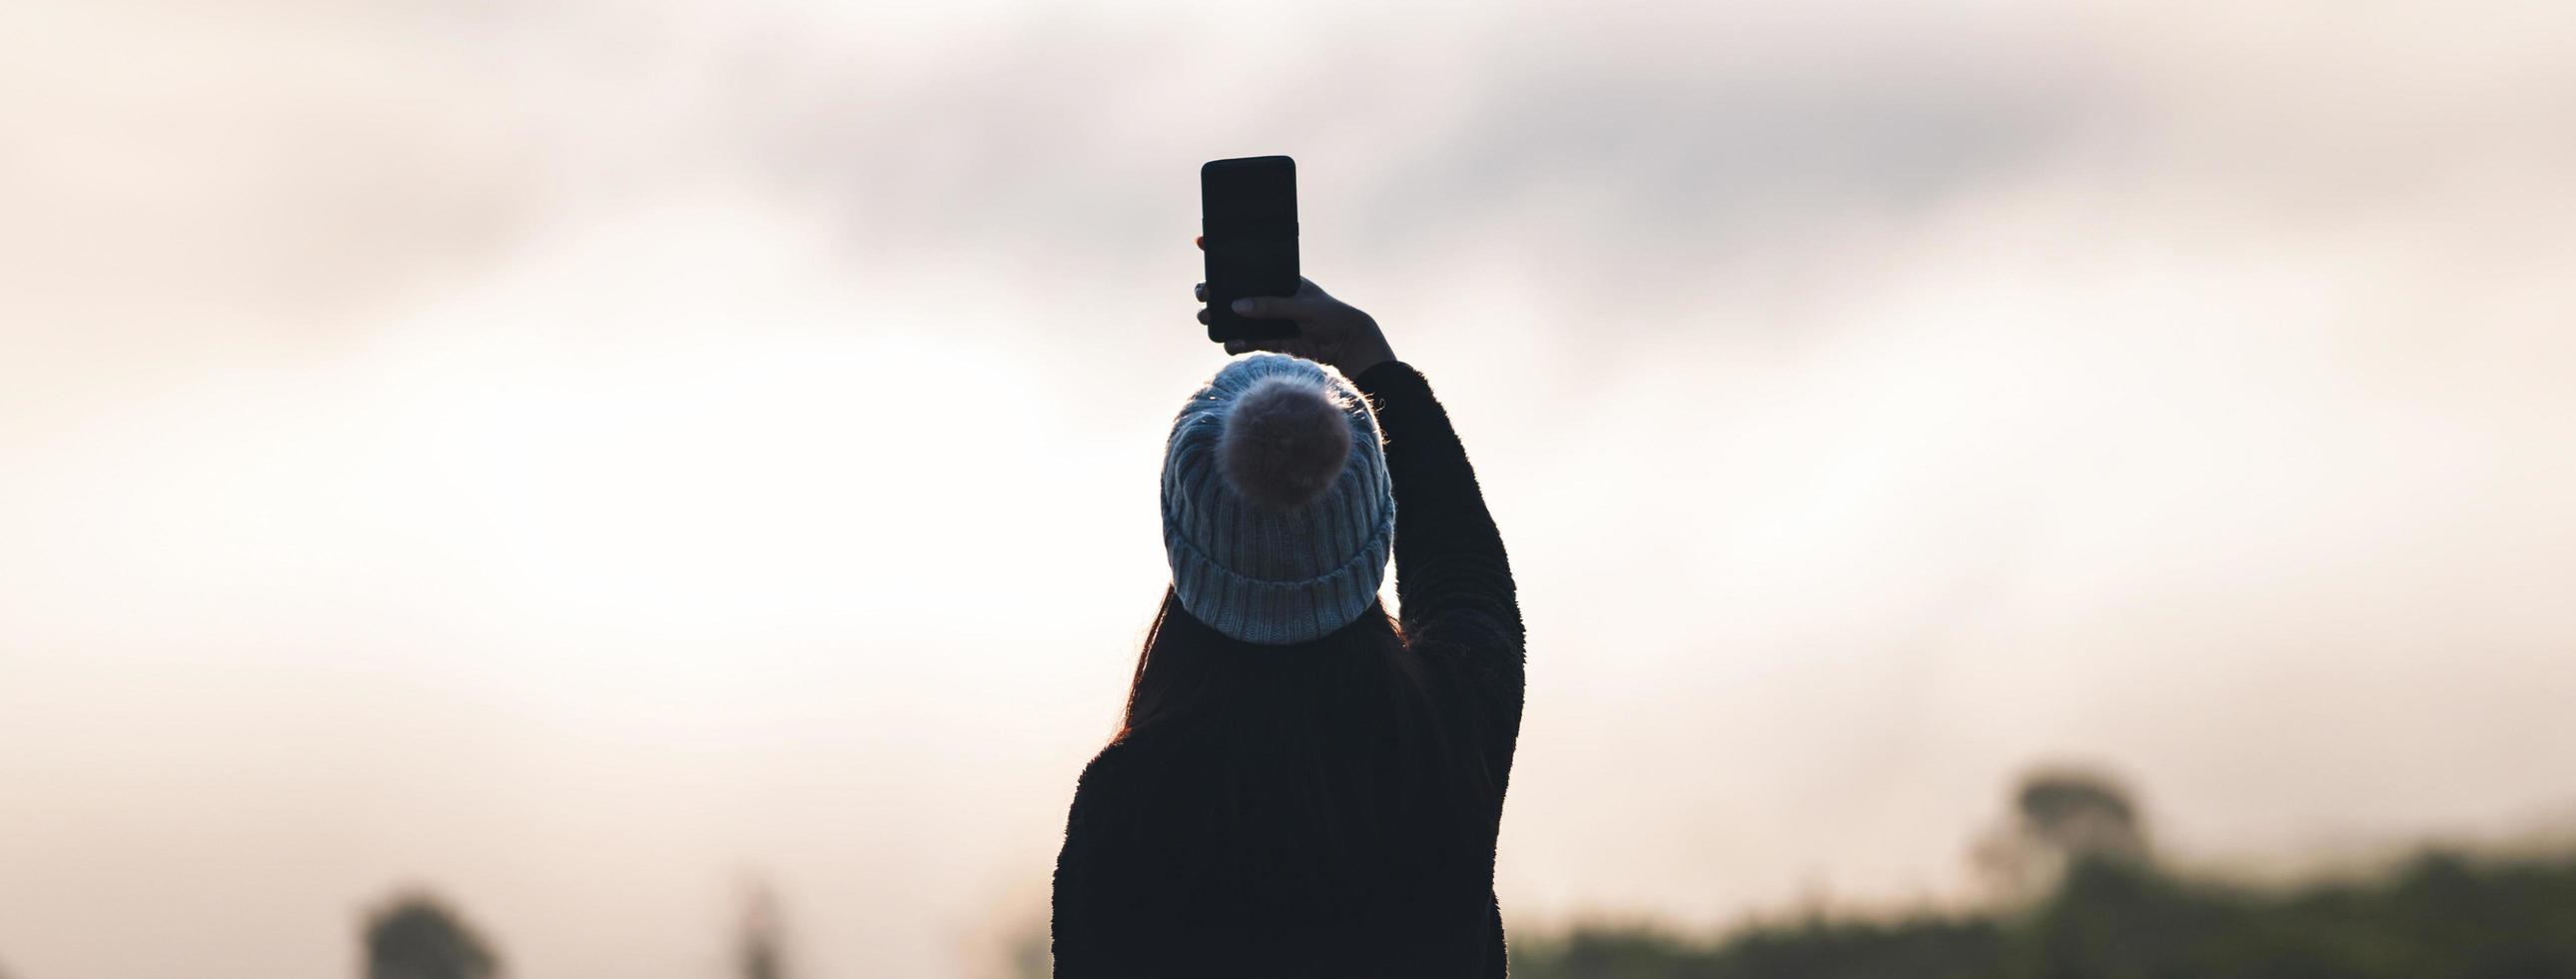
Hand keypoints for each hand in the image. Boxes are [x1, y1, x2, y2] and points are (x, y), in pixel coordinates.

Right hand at [1194, 240, 1396, 378]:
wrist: (1344, 343)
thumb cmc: (1329, 313)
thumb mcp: (1302, 305)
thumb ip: (1272, 305)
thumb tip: (1237, 306)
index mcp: (1275, 279)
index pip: (1246, 262)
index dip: (1221, 252)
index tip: (1201, 242)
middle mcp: (1266, 297)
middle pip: (1230, 292)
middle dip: (1211, 291)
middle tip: (1204, 294)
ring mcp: (1265, 319)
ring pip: (1232, 317)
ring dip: (1216, 318)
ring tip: (1208, 318)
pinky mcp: (1268, 341)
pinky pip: (1244, 342)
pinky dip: (1234, 343)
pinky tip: (1230, 343)